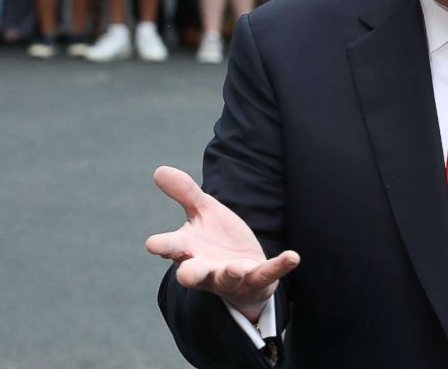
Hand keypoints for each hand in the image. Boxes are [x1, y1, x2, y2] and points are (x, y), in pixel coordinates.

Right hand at [145, 166, 300, 322]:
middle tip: (185, 275)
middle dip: (190, 274)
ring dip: (231, 273)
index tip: (154, 244)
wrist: (241, 269)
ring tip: (235, 267)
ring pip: (227, 279)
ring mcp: (231, 277)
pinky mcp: (256, 278)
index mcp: (189, 250)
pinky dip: (280, 266)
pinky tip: (293, 256)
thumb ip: (185, 193)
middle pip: (193, 273)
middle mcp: (206, 268)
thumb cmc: (214, 239)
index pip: (171, 248)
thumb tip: (159, 170)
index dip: (163, 247)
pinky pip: (268, 273)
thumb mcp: (203, 212)